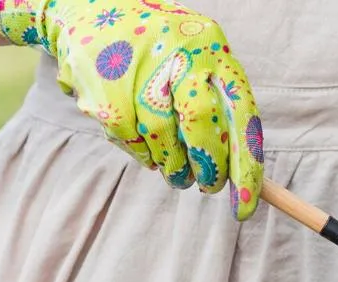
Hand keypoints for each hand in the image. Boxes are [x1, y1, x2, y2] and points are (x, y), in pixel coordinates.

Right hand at [0, 0, 263, 219]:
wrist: (91, 9)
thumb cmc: (162, 47)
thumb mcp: (199, 58)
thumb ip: (221, 106)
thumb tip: (241, 174)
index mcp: (212, 49)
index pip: (241, 116)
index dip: (246, 167)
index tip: (246, 206)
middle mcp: (178, 54)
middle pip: (201, 125)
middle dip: (208, 168)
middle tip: (208, 186)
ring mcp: (138, 74)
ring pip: (164, 141)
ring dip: (174, 167)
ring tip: (176, 171)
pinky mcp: (108, 95)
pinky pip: (134, 145)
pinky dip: (145, 156)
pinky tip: (148, 148)